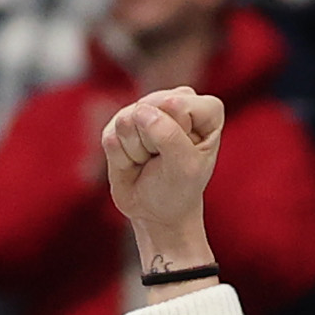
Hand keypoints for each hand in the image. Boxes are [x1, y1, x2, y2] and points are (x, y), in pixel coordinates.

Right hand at [101, 87, 225, 272]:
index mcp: (204, 109)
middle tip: (165, 162)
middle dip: (154, 144)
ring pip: (126, 121)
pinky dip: (121, 159)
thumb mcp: (185, 168)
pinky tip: (134, 164)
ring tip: (150, 162)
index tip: (185, 156)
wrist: (156, 213)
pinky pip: (110, 137)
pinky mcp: (118, 124)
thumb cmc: (179, 189)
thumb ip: (169, 135)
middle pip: (150, 109)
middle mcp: (174, 101)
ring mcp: (144, 109)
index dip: (177, 135)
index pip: (177, 104)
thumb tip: (140, 111)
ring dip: (137, 151)